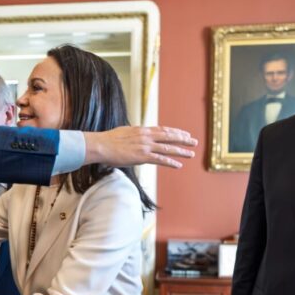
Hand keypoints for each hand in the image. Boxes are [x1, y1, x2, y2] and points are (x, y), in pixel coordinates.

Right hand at [83, 126, 197, 168]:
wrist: (101, 145)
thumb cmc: (108, 141)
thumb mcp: (124, 133)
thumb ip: (133, 135)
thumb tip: (135, 137)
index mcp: (142, 130)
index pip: (162, 130)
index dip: (175, 132)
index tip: (184, 134)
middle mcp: (146, 137)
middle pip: (169, 137)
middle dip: (183, 139)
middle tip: (194, 142)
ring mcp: (145, 146)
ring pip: (168, 148)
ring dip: (181, 151)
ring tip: (191, 154)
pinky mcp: (142, 156)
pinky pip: (160, 159)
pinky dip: (170, 162)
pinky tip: (179, 165)